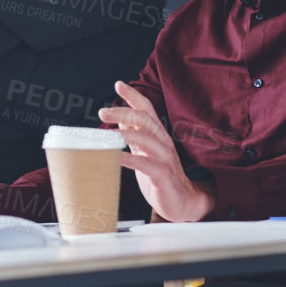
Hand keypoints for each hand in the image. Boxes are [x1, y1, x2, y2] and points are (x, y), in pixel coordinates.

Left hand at [98, 81, 212, 222]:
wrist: (182, 202)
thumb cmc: (160, 176)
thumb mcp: (145, 152)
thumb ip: (135, 136)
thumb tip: (120, 119)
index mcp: (158, 135)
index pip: (146, 109)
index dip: (133, 96)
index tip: (119, 84)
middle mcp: (163, 142)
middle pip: (145, 119)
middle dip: (123, 111)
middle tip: (103, 112)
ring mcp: (165, 157)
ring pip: (146, 138)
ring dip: (124, 134)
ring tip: (105, 135)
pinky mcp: (163, 174)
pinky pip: (145, 163)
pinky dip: (128, 159)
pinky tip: (114, 157)